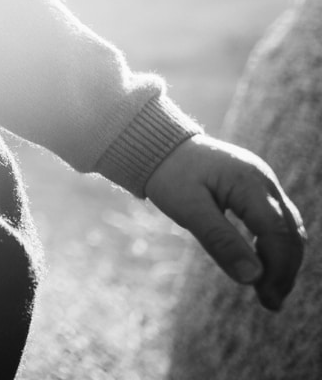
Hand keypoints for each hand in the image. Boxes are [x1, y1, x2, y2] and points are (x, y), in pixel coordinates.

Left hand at [146, 133, 306, 309]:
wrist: (159, 145)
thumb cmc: (170, 175)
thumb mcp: (188, 209)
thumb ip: (220, 240)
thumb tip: (253, 277)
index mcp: (249, 182)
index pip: (277, 233)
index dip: (277, 269)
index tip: (267, 299)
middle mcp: (264, 180)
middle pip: (290, 232)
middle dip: (284, 270)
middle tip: (270, 303)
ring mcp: (264, 182)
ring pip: (288, 227)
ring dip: (283, 260)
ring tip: (268, 292)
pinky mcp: (257, 189)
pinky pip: (277, 220)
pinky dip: (275, 245)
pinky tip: (262, 266)